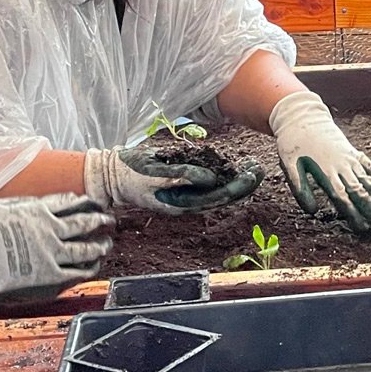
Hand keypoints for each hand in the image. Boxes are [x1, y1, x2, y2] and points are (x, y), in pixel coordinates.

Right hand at [0, 193, 111, 304]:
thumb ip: (14, 207)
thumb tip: (14, 208)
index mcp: (37, 208)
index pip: (67, 201)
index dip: (81, 200)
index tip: (90, 200)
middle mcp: (51, 227)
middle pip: (83, 222)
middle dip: (98, 220)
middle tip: (109, 219)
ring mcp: (53, 250)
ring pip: (84, 247)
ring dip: (98, 245)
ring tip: (106, 244)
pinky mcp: (50, 273)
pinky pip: (75, 271)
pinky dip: (87, 268)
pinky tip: (93, 267)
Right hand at [82, 146, 262, 214]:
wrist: (111, 177)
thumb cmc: (130, 173)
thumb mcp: (155, 173)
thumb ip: (183, 176)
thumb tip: (210, 179)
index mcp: (182, 203)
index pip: (218, 197)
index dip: (237, 186)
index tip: (252, 175)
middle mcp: (186, 202)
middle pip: (221, 195)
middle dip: (242, 184)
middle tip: (259, 170)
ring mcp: (183, 196)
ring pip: (216, 191)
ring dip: (234, 180)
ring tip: (251, 168)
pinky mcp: (179, 187)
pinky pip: (204, 185)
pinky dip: (220, 176)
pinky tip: (230, 168)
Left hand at [268, 90, 370, 228]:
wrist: (303, 117)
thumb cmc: (293, 144)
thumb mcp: (289, 166)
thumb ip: (300, 189)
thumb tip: (313, 211)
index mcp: (325, 172)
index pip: (343, 197)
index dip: (353, 214)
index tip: (361, 229)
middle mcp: (341, 166)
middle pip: (361, 191)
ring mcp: (350, 159)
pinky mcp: (355, 154)